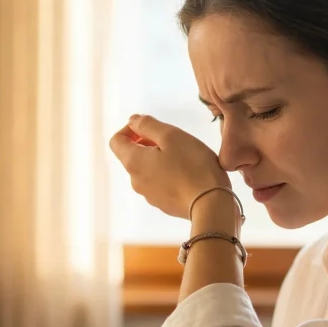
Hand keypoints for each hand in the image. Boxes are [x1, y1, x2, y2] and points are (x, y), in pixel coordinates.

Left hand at [109, 114, 229, 218]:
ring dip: (159, 158)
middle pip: (132, 155)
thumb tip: (133, 121)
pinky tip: (188, 173)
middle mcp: (135, 180)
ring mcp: (149, 195)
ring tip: (184, 156)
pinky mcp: (163, 204)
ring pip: (147, 169)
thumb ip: (147, 125)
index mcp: (133, 162)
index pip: (116, 141)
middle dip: (148, 143)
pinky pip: (159, 183)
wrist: (211, 205)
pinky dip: (167, 174)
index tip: (151, 127)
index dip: (130, 129)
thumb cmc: (192, 166)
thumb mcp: (171, 136)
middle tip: (173, 140)